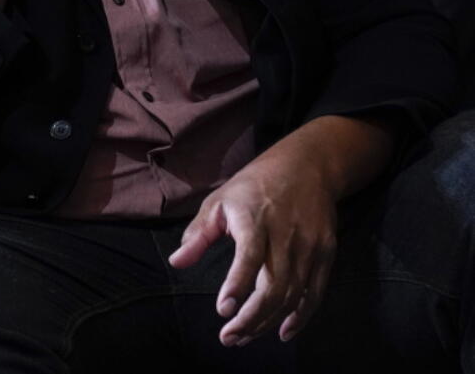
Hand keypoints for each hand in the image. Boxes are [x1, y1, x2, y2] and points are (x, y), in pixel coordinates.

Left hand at [168, 158, 337, 346]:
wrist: (307, 166)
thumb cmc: (254, 185)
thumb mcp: (219, 201)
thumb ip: (198, 234)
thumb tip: (177, 262)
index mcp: (256, 220)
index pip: (249, 257)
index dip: (237, 285)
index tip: (223, 310)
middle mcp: (286, 236)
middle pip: (273, 285)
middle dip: (251, 318)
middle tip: (228, 337)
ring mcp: (310, 247)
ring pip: (293, 295)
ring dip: (269, 322)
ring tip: (245, 337)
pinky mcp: (326, 253)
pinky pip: (315, 293)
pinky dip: (301, 316)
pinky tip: (283, 331)